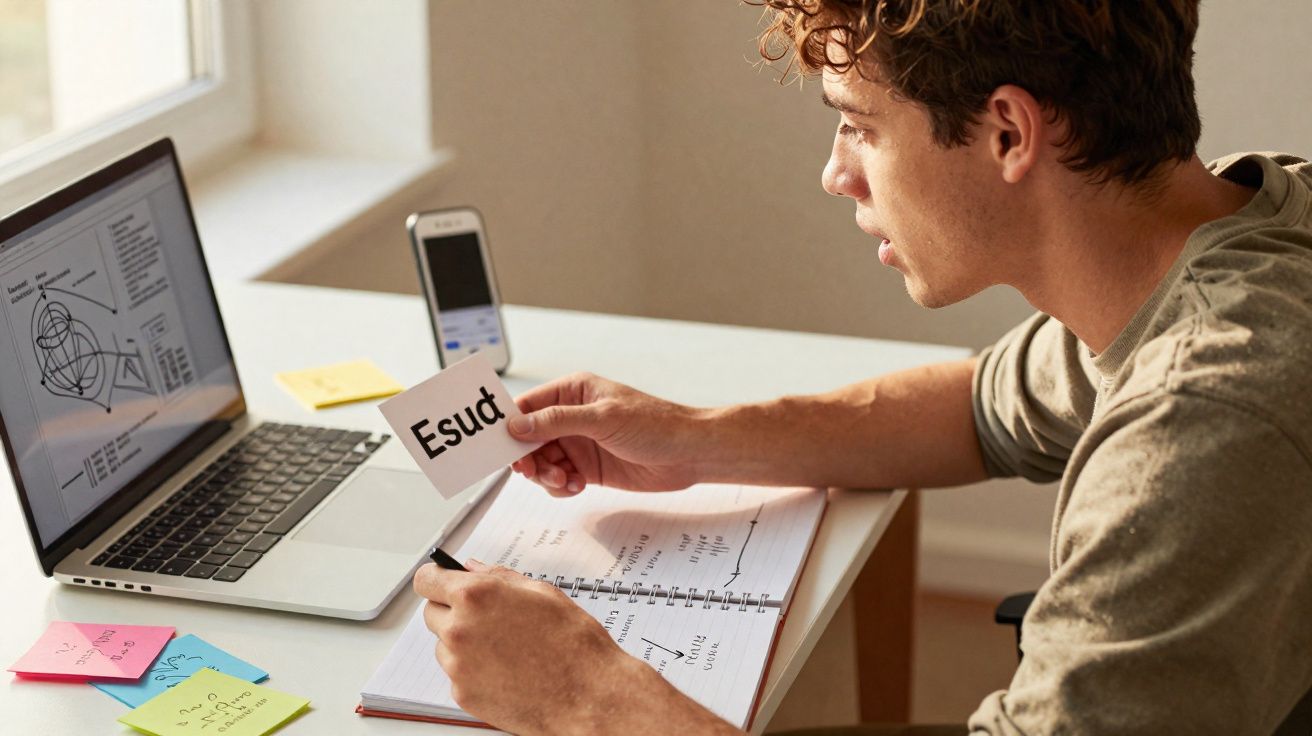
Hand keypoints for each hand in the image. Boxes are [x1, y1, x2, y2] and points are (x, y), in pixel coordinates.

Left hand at [413, 561, 653, 734]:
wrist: (588, 695)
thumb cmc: (573, 643)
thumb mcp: (542, 593)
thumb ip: (499, 576)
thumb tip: (472, 568)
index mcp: (476, 596)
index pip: (427, 579)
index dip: (435, 578)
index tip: (441, 582)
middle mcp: (459, 629)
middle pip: (431, 613)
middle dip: (451, 611)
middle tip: (486, 618)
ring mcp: (458, 666)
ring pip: (443, 645)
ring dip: (462, 643)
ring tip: (505, 648)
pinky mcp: (462, 694)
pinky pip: (457, 674)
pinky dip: (474, 671)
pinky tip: (507, 670)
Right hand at [508, 373, 705, 494]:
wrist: (689, 454)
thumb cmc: (656, 424)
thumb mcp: (603, 418)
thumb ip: (557, 422)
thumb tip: (518, 424)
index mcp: (573, 392)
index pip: (528, 406)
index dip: (510, 425)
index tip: (499, 445)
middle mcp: (572, 417)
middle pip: (529, 438)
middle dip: (527, 456)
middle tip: (532, 470)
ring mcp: (579, 443)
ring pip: (542, 462)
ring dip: (545, 474)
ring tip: (564, 479)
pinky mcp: (588, 468)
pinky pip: (559, 479)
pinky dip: (561, 486)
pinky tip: (576, 486)